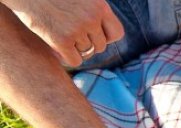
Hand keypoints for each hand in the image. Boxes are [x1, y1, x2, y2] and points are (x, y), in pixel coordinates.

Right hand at [5, 0, 123, 66]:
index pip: (116, 33)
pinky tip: (57, 50)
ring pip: (87, 53)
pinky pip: (75, 61)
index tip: (94, 36)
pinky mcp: (62, 40)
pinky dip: (66, 58)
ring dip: (74, 49)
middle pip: (100, 46)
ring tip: (61, 38)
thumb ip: (92, 10)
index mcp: (100, 6)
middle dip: (88, 44)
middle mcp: (92, 18)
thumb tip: (99, 31)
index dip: (106, 38)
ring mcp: (78, 29)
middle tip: (72, 38)